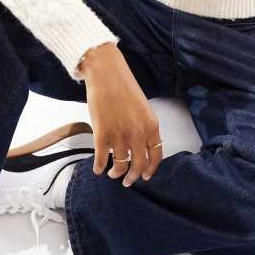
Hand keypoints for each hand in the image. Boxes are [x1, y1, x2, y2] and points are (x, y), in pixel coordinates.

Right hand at [77, 42, 162, 186]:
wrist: (107, 73)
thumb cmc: (124, 86)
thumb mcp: (142, 107)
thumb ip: (144, 127)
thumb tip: (140, 145)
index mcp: (152, 125)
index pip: (156, 156)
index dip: (150, 169)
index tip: (145, 176)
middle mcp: (138, 134)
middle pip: (138, 166)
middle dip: (132, 177)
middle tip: (127, 181)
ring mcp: (120, 136)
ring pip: (120, 166)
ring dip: (116, 173)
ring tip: (112, 172)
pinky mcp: (102, 135)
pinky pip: (101, 160)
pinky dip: (99, 167)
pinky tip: (98, 168)